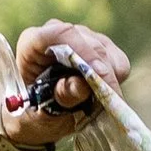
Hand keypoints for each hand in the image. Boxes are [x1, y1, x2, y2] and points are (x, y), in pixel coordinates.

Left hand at [5, 20, 129, 145]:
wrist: (37, 117)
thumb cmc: (32, 114)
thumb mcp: (40, 114)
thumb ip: (60, 98)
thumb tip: (82, 85)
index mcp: (32, 44)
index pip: (59, 34)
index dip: (82, 51)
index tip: (98, 75)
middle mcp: (57, 34)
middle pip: (90, 45)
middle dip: (102, 74)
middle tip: (109, 102)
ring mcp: (81, 38)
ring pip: (108, 53)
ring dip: (109, 80)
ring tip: (95, 103)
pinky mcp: (100, 48)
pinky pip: (118, 61)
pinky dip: (115, 79)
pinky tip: (100, 94)